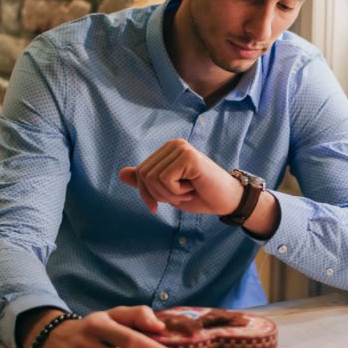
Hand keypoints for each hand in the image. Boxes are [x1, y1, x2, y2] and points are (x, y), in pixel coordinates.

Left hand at [119, 139, 242, 215]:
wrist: (226, 201)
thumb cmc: (199, 195)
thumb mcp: (167, 192)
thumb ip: (146, 182)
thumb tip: (121, 173)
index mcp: (167, 150)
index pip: (140, 172)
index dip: (146, 193)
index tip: (163, 202)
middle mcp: (174, 144)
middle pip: (143, 174)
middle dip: (158, 194)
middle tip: (181, 195)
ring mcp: (181, 148)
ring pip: (152, 178)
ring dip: (169, 194)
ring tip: (187, 191)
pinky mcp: (188, 157)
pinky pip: (165, 180)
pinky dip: (176, 192)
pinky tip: (193, 187)